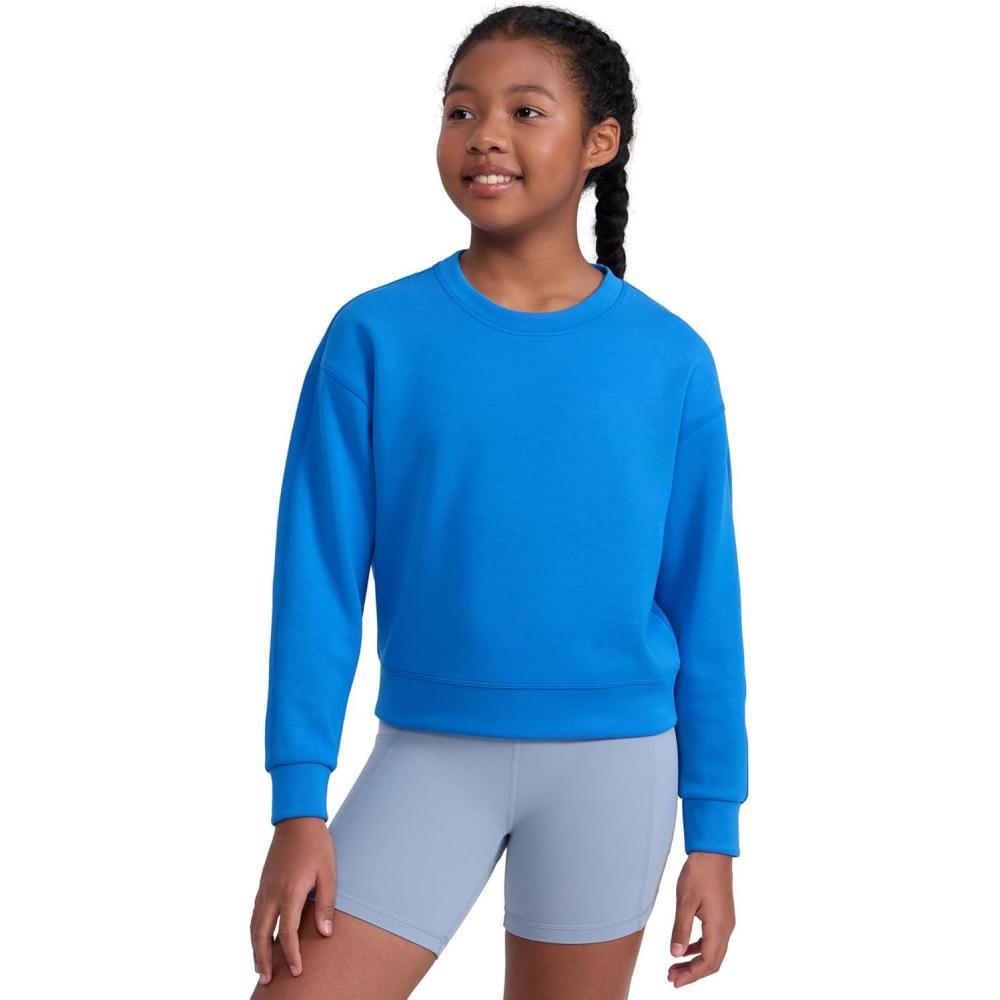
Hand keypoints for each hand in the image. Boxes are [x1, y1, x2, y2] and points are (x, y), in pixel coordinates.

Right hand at [250, 817, 336, 984]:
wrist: (296, 820)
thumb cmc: (316, 845)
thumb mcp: (328, 873)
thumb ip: (326, 903)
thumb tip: (325, 933)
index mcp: (290, 891)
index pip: (287, 932)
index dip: (291, 954)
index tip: (297, 970)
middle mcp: (272, 892)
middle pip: (261, 934)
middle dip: (263, 959)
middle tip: (267, 980)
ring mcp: (264, 888)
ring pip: (253, 925)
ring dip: (255, 948)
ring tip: (260, 966)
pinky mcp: (263, 883)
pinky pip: (255, 913)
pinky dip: (255, 931)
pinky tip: (260, 938)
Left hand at [667, 851, 735, 987]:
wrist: (713, 852)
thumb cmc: (699, 873)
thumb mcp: (685, 901)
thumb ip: (681, 929)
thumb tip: (675, 954)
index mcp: (719, 927)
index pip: (707, 962)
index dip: (691, 975)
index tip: (674, 981)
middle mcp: (726, 928)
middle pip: (712, 962)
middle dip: (693, 973)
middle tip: (672, 978)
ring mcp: (726, 922)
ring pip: (713, 952)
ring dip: (695, 962)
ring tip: (675, 967)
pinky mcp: (721, 915)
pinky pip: (712, 940)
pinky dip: (699, 948)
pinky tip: (685, 949)